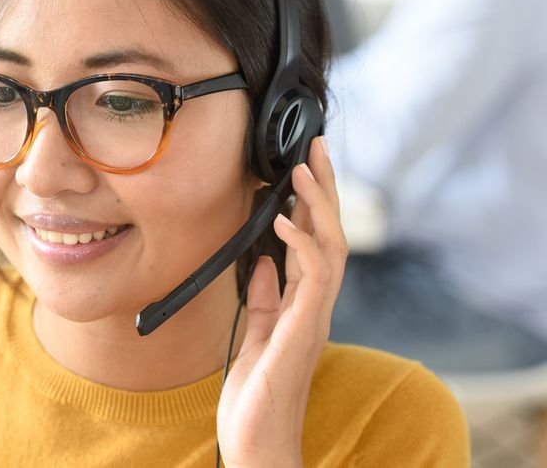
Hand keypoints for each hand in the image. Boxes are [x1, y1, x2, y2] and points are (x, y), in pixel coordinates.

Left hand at [217, 136, 348, 467]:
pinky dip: (300, 243)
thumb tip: (262, 263)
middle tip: (316, 146)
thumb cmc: (256, 398)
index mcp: (304, 305)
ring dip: (317, 205)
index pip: (315, 241)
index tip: (301, 165)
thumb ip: (263, 300)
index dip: (312, 203)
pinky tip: (280, 219)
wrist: (257, 441)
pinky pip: (312, 277)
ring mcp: (313, 317)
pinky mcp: (302, 330)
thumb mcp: (253, 336)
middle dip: (325, 189)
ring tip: (300, 169)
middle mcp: (316, 306)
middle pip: (332, 234)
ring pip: (331, 247)